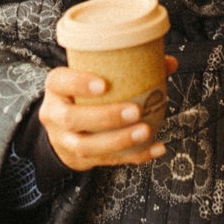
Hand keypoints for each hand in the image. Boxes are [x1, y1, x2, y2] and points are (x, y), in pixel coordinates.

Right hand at [39, 56, 178, 172]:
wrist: (64, 130)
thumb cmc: (84, 96)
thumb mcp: (92, 77)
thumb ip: (127, 68)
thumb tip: (168, 63)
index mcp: (57, 88)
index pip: (60, 82)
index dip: (79, 83)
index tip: (104, 84)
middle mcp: (55, 115)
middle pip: (72, 119)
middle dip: (106, 116)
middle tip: (135, 111)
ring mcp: (65, 141)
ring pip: (86, 146)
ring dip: (119, 140)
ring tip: (145, 131)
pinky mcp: (81, 159)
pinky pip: (107, 160)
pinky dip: (135, 155)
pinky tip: (155, 148)